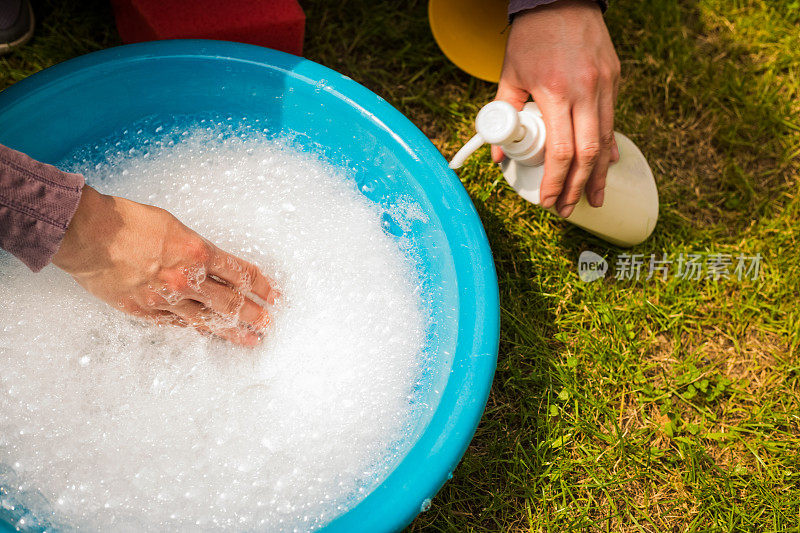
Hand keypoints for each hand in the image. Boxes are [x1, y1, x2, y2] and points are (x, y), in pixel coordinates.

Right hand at [52, 186, 274, 346]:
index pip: (242, 273)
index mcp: (198, 252)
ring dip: (232, 331)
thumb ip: (196, 248)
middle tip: (270, 323)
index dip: (261, 286)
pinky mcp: (145, 311)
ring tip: (251, 340)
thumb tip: (213, 264)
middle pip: (232, 303)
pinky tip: (210, 335)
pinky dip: (197, 329)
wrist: (87, 234)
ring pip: (208, 321)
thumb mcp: (174, 226)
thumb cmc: (128, 221)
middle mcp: (187, 279)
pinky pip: (178, 324)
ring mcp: (167, 299)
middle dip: (255, 314)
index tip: (274, 294)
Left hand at [494, 0, 620, 216]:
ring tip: (593, 199)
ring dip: (599, 174)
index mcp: (556, 93)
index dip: (556, 182)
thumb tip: (499, 156)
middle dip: (579, 188)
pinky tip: (607, 165)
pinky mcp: (614, 78)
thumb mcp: (510, 75)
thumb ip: (503, 116)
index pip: (561, 152)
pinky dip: (608, 145)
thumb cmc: (532, 37)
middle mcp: (585, 91)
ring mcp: (604, 84)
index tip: (548, 201)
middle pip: (588, 154)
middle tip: (568, 209)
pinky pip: (612, 120)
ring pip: (605, 140)